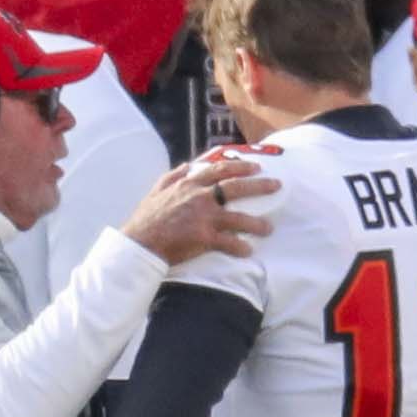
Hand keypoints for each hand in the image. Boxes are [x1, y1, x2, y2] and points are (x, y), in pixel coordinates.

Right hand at [123, 159, 281, 265]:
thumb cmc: (146, 218)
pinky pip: (228, 242)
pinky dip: (240, 247)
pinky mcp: (204, 238)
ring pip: (238, 217)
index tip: (256, 166)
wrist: (140, 242)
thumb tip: (189, 165)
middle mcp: (200, 197)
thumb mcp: (157, 189)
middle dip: (259, 185)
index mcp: (189, 184)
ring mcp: (203, 217)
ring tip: (269, 228)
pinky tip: (249, 250)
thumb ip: (174, 175)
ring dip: (256, 222)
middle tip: (276, 185)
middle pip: (235, 187)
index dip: (240, 166)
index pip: (220, 169)